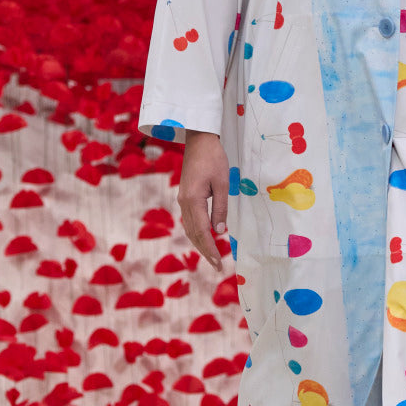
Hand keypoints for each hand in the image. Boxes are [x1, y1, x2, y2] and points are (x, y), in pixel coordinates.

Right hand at [177, 131, 228, 271]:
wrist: (198, 139)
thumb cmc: (213, 158)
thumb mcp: (222, 183)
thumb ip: (220, 208)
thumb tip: (220, 230)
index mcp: (193, 200)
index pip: (202, 232)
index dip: (210, 249)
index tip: (219, 263)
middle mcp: (184, 202)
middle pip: (193, 233)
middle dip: (205, 251)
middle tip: (217, 266)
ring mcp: (182, 199)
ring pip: (189, 228)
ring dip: (200, 243)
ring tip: (212, 257)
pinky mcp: (185, 196)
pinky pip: (189, 220)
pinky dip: (197, 233)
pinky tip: (204, 238)